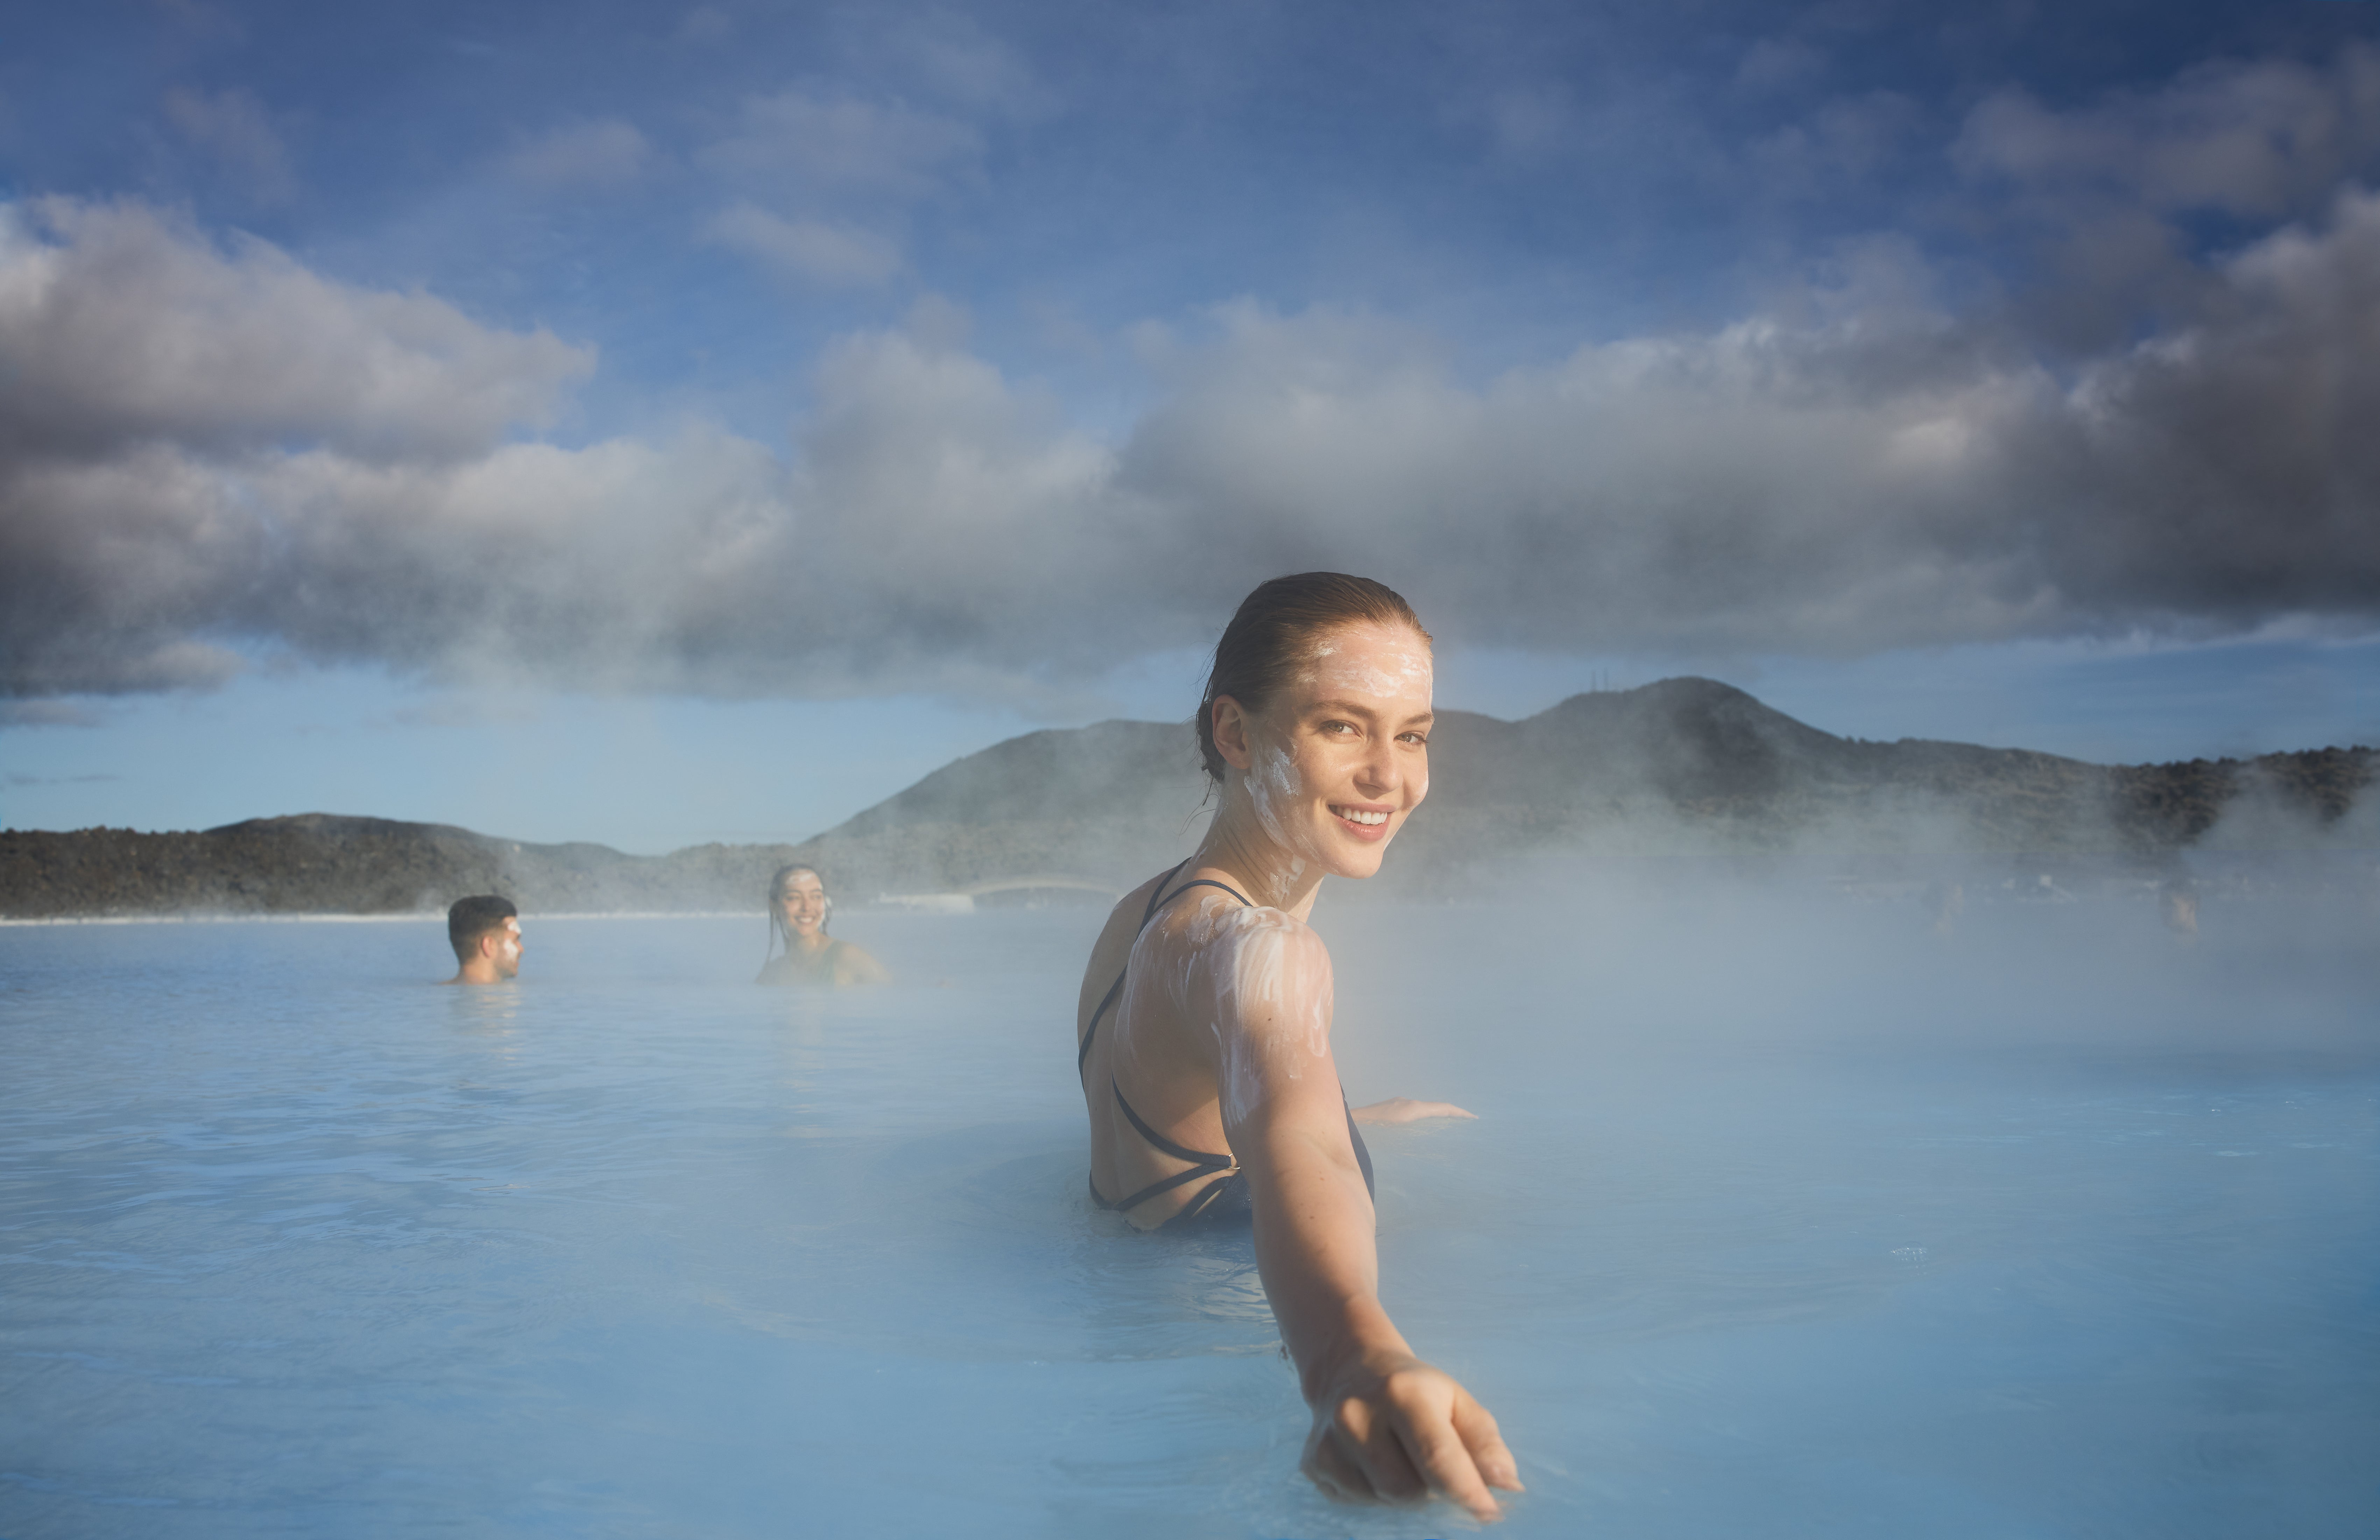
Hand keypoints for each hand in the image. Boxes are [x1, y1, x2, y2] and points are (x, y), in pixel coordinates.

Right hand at [1301, 1349, 1520, 1520]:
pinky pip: (1355, 1502)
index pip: (1437, 1457)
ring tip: (1398, 1458)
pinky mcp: (1312, 1463)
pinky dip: (1373, 1493)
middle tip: (1429, 1464)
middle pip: (1407, 1491)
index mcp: (1401, 1393)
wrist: (1349, 1368)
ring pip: (1381, 1500)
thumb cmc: (1416, 1390)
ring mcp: (1328, 1441)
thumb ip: (1486, 1442)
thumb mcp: (1457, 1400)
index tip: (1489, 1513)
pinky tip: (1372, 1463)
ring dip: (1401, 1492)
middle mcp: (1357, 1415)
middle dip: (1429, 1489)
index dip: (1467, 1492)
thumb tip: (1507, 1486)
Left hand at [1350, 1097, 1476, 1123]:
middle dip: (1451, 1114)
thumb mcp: (1399, 1137)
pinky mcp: (1390, 1108)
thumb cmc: (1372, 1133)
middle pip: (1435, 1107)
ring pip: (1423, 1109)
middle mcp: (1407, 1103)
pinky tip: (1422, 1128)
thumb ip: (1418, 1132)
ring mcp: (1397, 1104)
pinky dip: (1424, 1118)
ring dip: (1436, 1117)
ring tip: (1448, 1128)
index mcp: (1412, 1108)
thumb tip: (1434, 1134)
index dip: (1460, 1113)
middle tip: (1465, 1123)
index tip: (1474, 1118)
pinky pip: (1413, 1111)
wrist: (1349, 1124)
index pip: (1442, 1108)